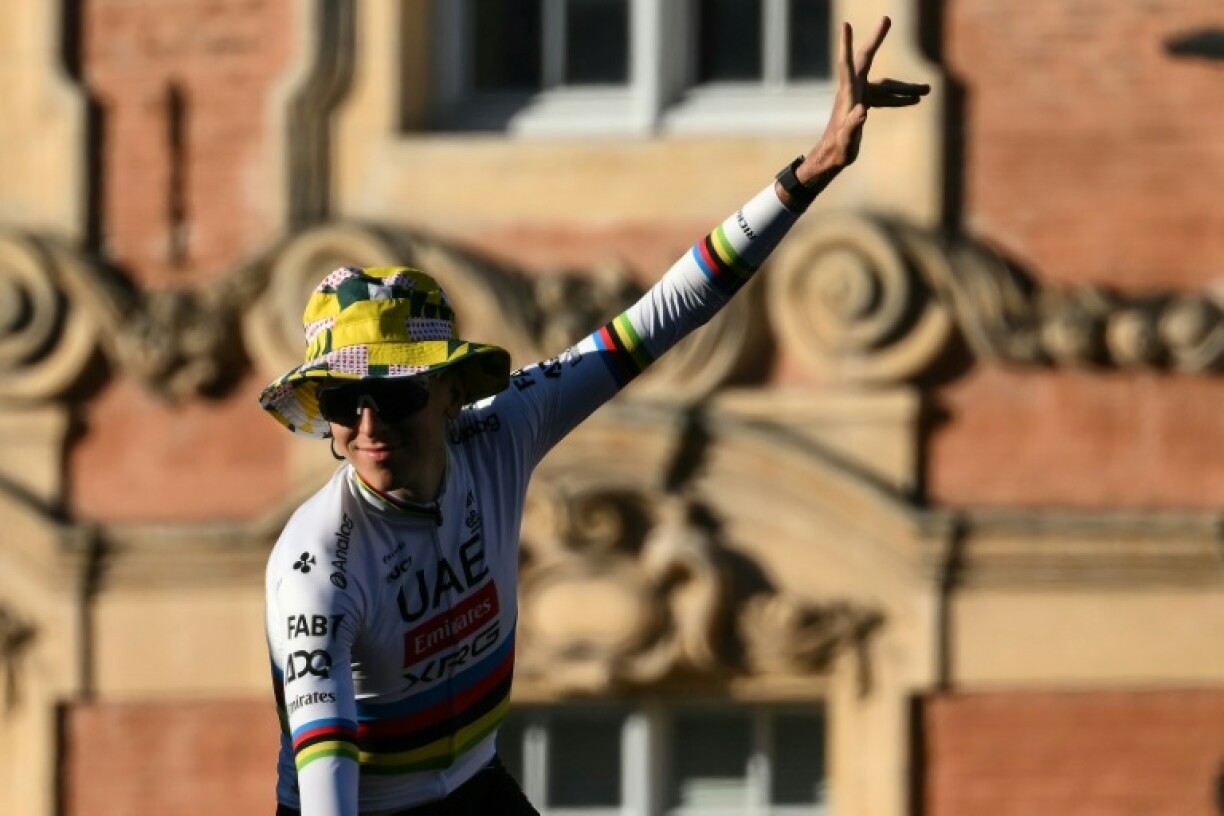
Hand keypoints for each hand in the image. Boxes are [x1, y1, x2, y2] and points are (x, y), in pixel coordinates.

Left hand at [787, 17, 929, 198]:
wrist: (831, 158)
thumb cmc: (837, 150)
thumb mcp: (845, 140)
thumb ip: (852, 126)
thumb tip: (863, 111)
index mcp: (848, 94)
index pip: (848, 63)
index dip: (846, 44)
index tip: (846, 24)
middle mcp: (853, 90)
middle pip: (867, 59)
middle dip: (878, 39)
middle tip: (887, 18)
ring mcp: (859, 96)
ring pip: (885, 86)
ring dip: (905, 88)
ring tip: (928, 90)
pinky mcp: (864, 104)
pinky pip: (885, 98)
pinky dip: (899, 99)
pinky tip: (916, 101)